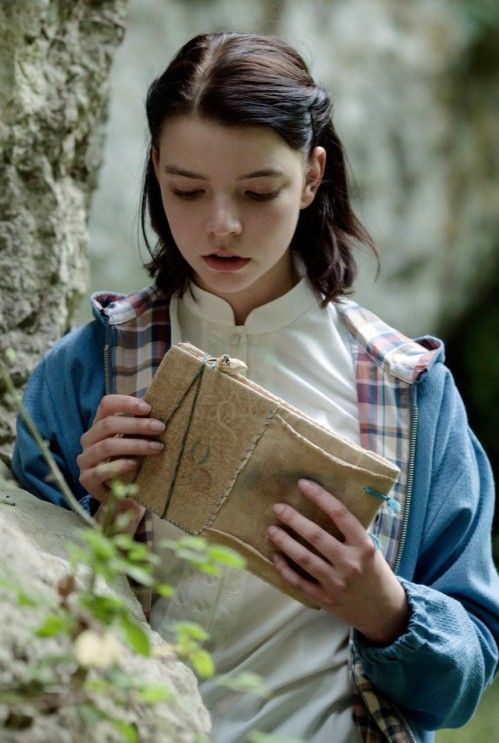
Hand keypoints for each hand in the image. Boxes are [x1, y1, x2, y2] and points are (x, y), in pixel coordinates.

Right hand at [78, 394, 164, 519]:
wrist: (122, 497)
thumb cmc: (131, 463)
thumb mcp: (135, 442)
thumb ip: (142, 428)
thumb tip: (165, 409)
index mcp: (99, 425)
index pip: (106, 404)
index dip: (126, 402)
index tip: (148, 408)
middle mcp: (89, 439)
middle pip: (108, 424)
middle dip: (137, 425)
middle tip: (160, 427)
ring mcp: (85, 460)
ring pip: (106, 446)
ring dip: (134, 445)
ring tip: (156, 447)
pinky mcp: (87, 480)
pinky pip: (100, 471)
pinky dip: (119, 466)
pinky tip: (134, 464)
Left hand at [267, 479, 408, 644]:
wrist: (384, 612)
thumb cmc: (375, 573)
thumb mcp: (371, 549)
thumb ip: (351, 533)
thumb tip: (323, 506)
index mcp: (364, 546)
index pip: (341, 514)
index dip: (320, 497)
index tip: (303, 484)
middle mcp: (350, 563)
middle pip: (316, 536)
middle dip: (294, 519)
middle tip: (278, 508)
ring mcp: (336, 583)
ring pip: (304, 559)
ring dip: (284, 542)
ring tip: (272, 529)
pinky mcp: (325, 599)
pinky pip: (299, 582)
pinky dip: (285, 568)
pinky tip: (276, 556)